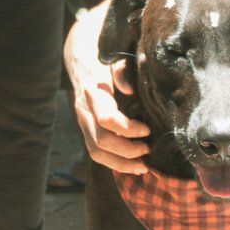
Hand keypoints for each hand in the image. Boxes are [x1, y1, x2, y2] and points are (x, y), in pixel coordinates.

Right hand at [70, 54, 149, 172]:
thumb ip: (122, 73)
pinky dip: (115, 163)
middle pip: (101, 141)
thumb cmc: (105, 65)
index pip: (107, 119)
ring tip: (142, 166)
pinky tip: (132, 167)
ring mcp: (83, 124)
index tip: (147, 130)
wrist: (82, 67)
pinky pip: (96, 154)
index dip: (128, 129)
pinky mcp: (86, 132)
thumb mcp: (115, 62)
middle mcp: (85, 112)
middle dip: (127, 150)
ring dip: (121, 163)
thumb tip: (129, 90)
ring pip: (96, 153)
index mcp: (93, 94)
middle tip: (148, 148)